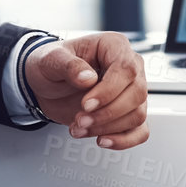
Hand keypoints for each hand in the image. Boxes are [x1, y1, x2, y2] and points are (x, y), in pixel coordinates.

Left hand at [24, 31, 148, 149]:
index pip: (126, 69)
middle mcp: (129, 67)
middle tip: (80, 119)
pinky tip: (102, 140)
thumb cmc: (52, 65)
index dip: (108, 91)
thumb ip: (68, 65)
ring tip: (80, 128)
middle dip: (107, 113)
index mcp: (114, 46)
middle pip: (137, 94)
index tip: (86, 104)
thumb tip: (88, 77)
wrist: (46, 85)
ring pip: (137, 114)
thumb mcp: (51, 60)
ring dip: (108, 128)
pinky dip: (123, 140)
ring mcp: (130, 91)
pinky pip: (140, 130)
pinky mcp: (127, 112)